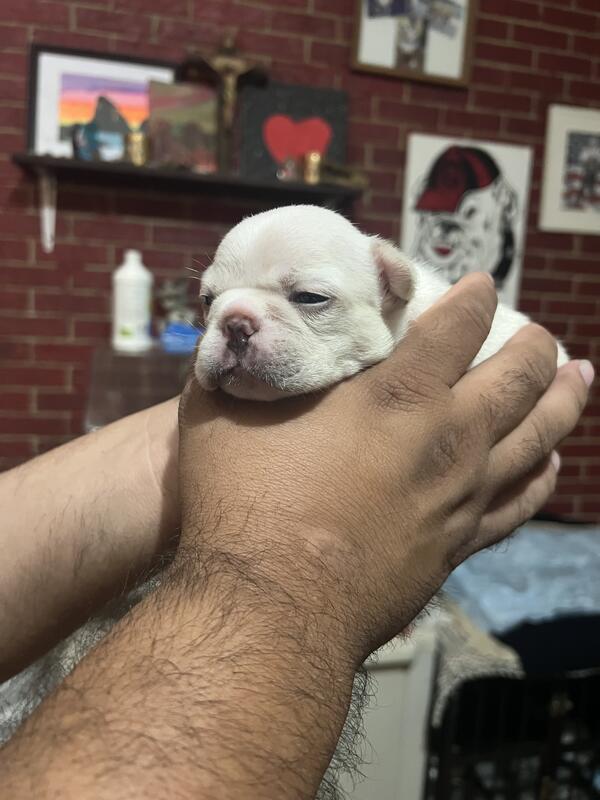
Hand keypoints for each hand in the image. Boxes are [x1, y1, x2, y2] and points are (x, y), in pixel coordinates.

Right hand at [177, 273, 590, 665]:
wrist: (271, 608)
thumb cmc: (243, 505)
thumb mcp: (220, 414)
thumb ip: (235, 363)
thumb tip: (231, 327)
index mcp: (397, 394)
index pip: (460, 326)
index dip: (477, 297)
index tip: (484, 285)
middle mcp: (448, 437)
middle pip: (520, 376)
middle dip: (535, 346)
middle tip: (540, 334)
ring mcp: (462, 495)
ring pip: (540, 435)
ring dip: (563, 400)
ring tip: (578, 378)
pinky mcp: (459, 544)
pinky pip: (522, 501)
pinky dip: (543, 475)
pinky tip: (550, 462)